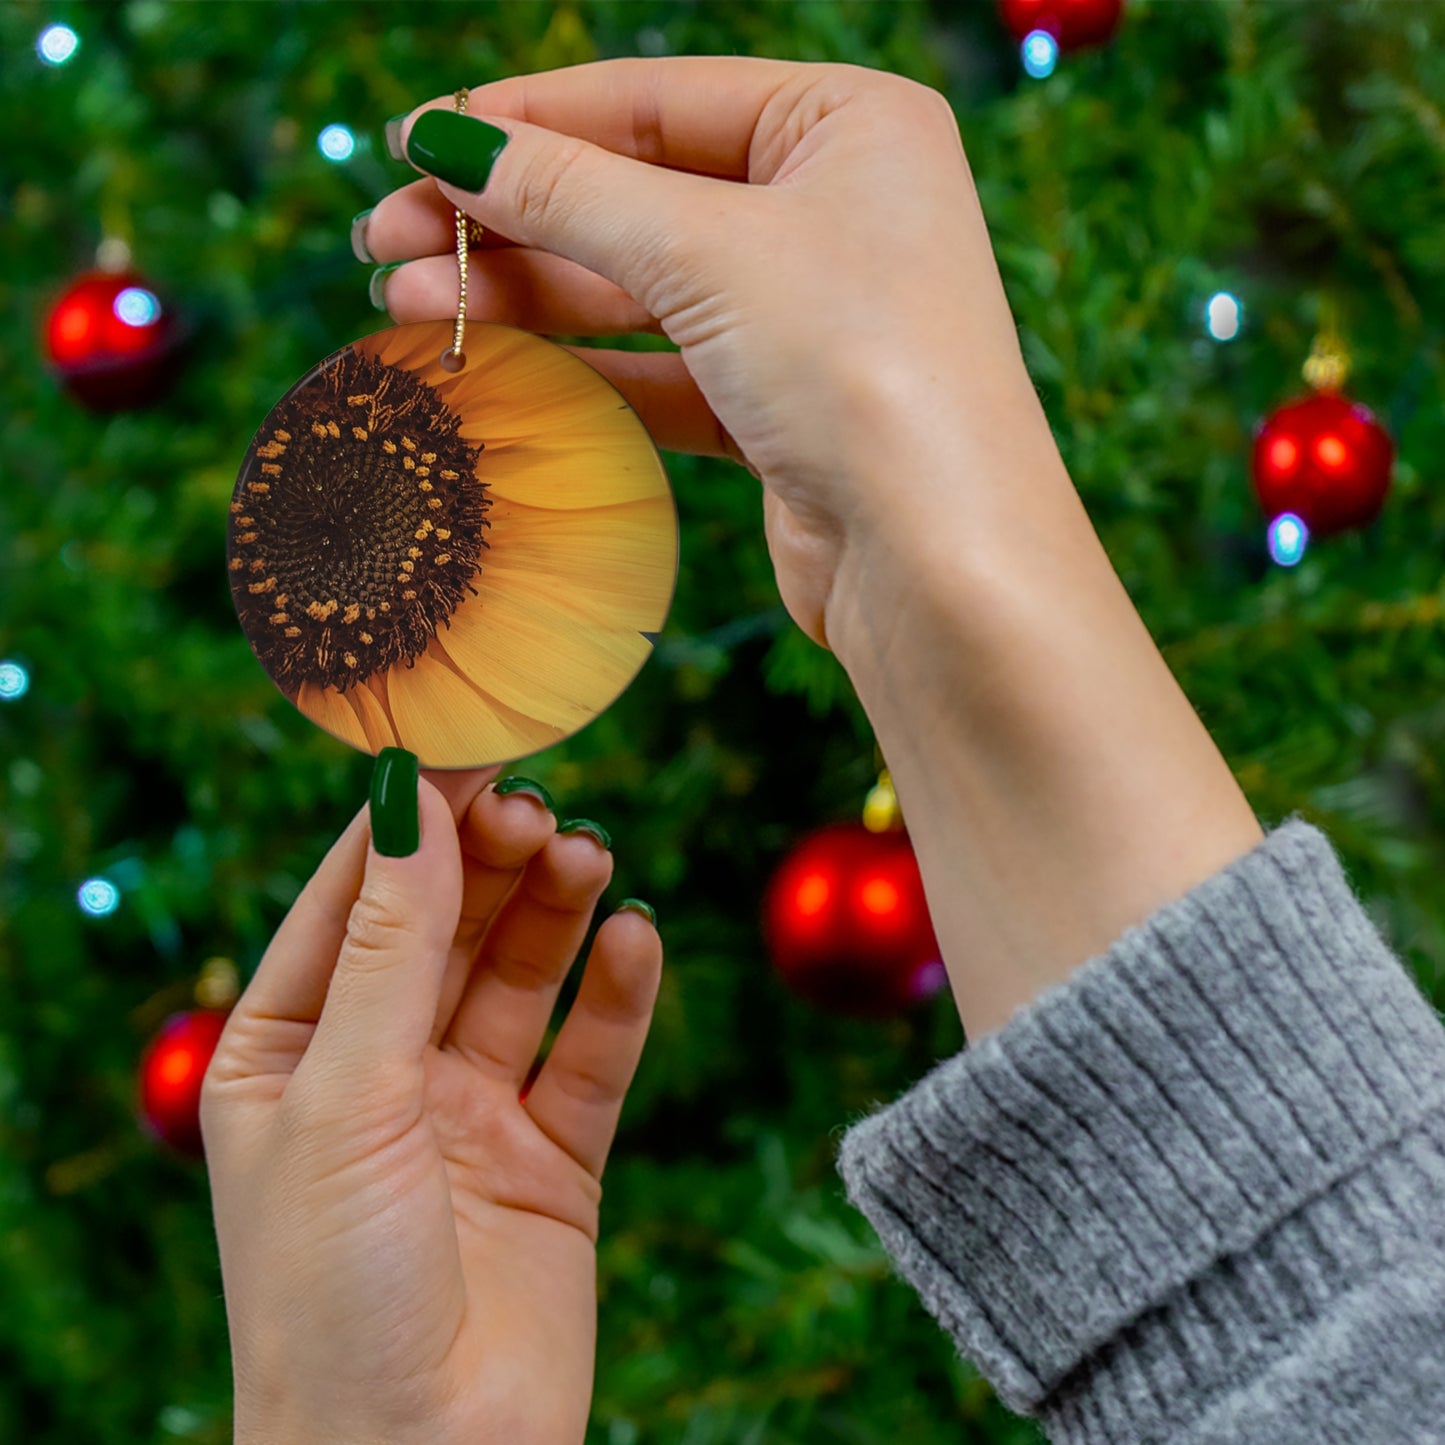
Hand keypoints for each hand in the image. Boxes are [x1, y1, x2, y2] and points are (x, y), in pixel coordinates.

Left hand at [201, 767, 661, 1444]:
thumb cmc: (332, 1293)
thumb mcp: (346, 1096)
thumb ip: (391, 947)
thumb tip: (411, 801)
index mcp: (288, 1053)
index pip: (351, 902)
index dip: (409, 823)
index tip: (470, 747)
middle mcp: (379, 1073)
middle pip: (446, 929)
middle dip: (490, 864)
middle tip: (540, 809)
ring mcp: (468, 1114)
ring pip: (520, 979)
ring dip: (555, 913)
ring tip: (589, 857)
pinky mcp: (551, 1160)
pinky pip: (590, 1056)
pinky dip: (617, 995)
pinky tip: (635, 940)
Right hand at [361, 57, 1058, 657]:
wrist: (938, 562)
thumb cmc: (860, 369)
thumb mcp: (706, 251)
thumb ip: (570, 192)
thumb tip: (448, 141)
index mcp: (847, 124)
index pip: (654, 99)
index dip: (525, 119)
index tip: (413, 141)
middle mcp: (834, 209)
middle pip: (636, 194)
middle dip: (507, 218)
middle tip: (384, 240)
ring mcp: (808, 314)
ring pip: (640, 288)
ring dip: (525, 296)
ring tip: (404, 305)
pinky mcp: (782, 408)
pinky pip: (661, 369)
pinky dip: (579, 369)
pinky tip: (490, 364)